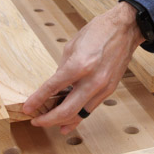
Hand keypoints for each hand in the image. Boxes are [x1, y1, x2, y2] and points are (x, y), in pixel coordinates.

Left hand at [23, 2, 144, 134]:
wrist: (125, 29)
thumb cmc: (98, 32)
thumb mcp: (72, 46)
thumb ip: (63, 69)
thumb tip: (56, 85)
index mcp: (79, 65)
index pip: (53, 87)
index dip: (37, 100)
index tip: (27, 107)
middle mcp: (92, 80)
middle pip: (67, 110)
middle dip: (48, 119)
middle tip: (36, 120)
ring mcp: (103, 87)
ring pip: (79, 114)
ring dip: (61, 121)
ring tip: (48, 122)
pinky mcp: (109, 90)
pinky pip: (90, 109)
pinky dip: (77, 117)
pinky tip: (67, 124)